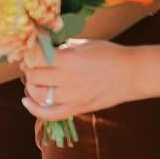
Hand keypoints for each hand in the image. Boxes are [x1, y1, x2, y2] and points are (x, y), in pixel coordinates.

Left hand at [22, 40, 143, 120]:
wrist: (132, 74)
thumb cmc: (109, 55)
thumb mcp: (83, 44)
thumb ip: (62, 48)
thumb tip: (41, 48)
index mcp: (69, 59)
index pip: (36, 57)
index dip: (28, 53)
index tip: (28, 51)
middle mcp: (68, 79)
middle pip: (33, 76)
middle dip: (28, 69)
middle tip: (31, 65)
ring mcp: (73, 97)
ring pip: (38, 95)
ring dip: (31, 86)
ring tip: (34, 80)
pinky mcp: (78, 109)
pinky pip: (50, 114)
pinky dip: (34, 109)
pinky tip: (27, 101)